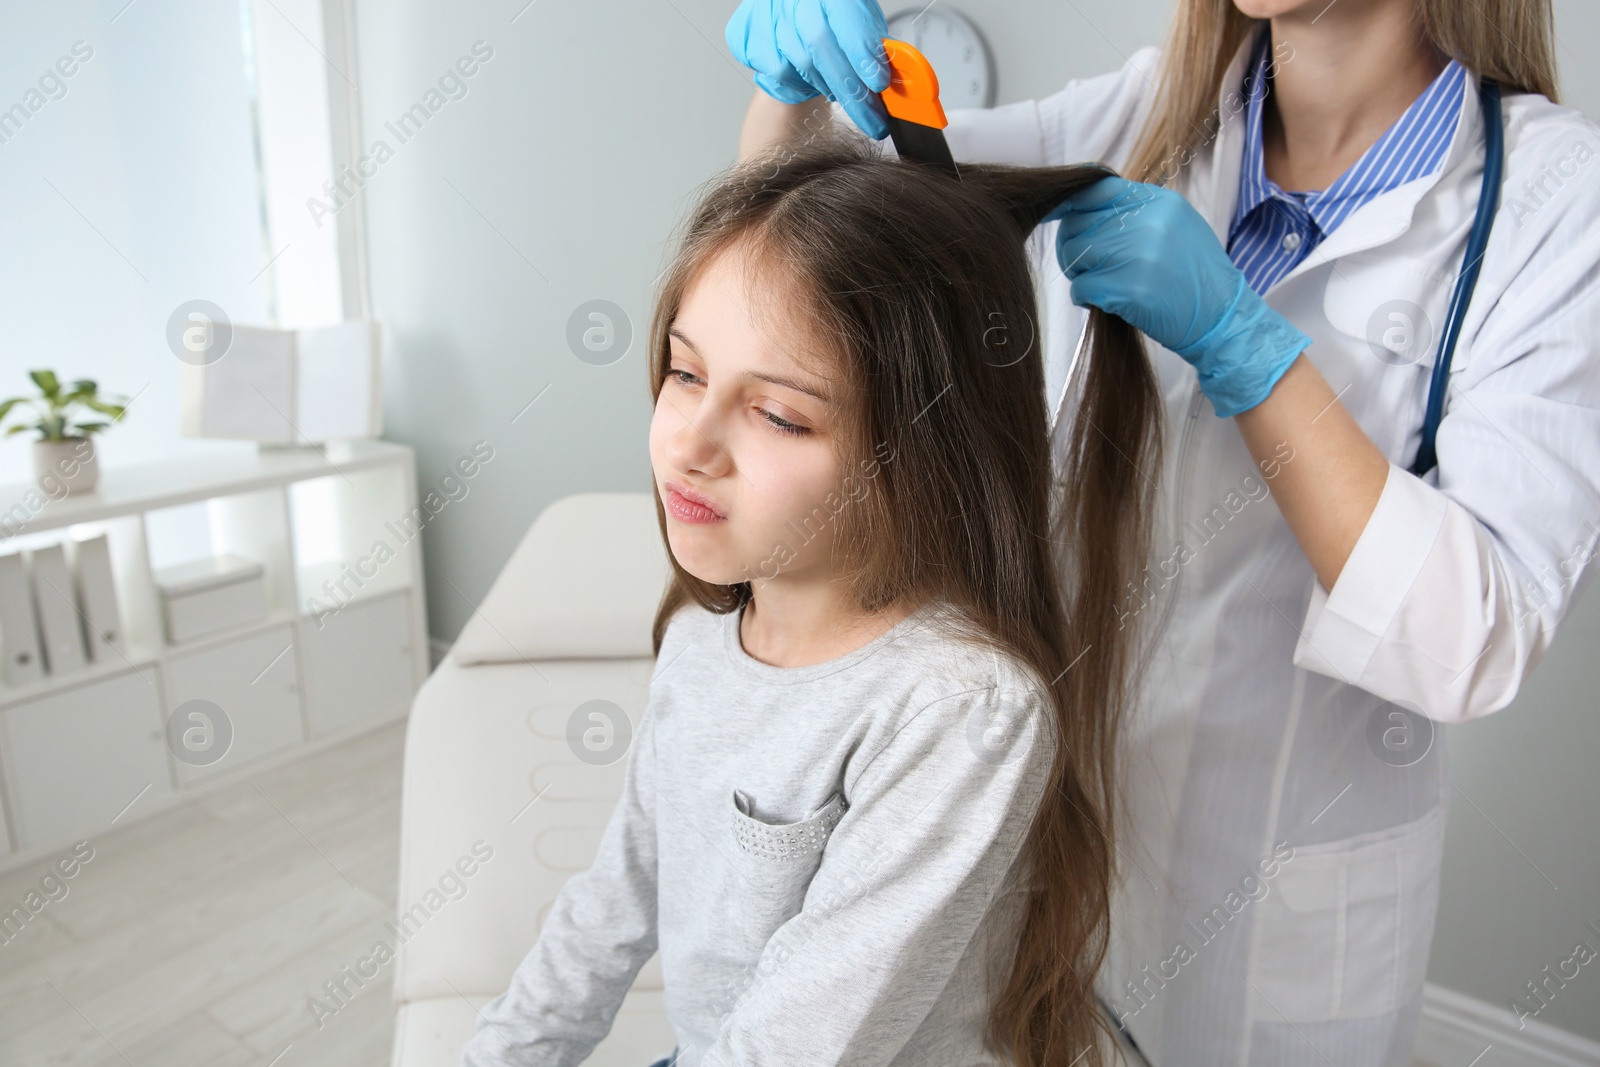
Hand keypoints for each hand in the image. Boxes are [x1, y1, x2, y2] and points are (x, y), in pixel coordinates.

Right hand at [725, 0, 891, 139]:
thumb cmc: (831, 16)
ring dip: (825, 86)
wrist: (792, 10)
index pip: (846, 20)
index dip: (863, 53)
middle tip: (872, 119)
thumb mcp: (861, 20)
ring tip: (837, 87)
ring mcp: (767, 15)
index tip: (878, 83)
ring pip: (798, 64)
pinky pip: (776, 73)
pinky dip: (797, 84)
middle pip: (821, 47)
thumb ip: (877, 46)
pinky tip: (806, 75)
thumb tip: (903, 79)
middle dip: (851, 89)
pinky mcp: (747, 35)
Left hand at [1046, 176, 1311, 417]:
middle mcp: (1149, 221)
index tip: (1059, 218)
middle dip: (1072, 247)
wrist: (1222, 318)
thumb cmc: (1193, 277)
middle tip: (1085, 267)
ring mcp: (1139, 254)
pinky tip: (1106, 303)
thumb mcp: (1174, 227)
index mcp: (1158, 201)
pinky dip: (1085, 298)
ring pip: (1076, 254)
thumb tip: (1080, 208)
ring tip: (1102, 285)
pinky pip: (1081, 287)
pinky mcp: (1130, 288)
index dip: (1071, 205)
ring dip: (1080, 274)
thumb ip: (1134, 214)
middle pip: (1078, 223)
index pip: (1096, 189)